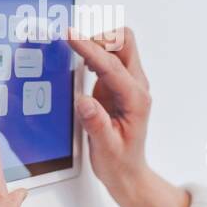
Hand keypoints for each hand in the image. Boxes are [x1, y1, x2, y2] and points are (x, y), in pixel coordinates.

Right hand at [66, 27, 187, 206]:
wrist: (127, 171)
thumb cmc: (119, 161)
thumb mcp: (105, 147)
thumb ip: (95, 124)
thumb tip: (85, 102)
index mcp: (136, 99)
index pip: (112, 65)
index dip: (90, 48)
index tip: (71, 36)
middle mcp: (136, 87)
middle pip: (125, 43)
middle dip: (101, 36)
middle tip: (73, 41)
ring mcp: (127, 84)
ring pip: (117, 47)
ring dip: (96, 42)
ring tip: (71, 46)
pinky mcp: (115, 86)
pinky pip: (106, 59)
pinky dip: (92, 52)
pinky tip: (76, 57)